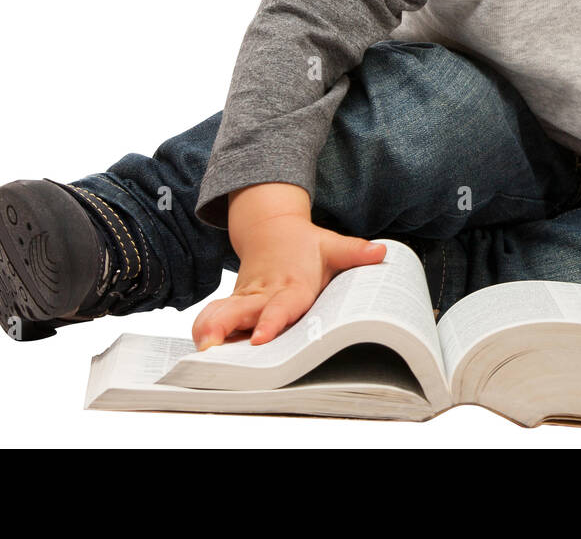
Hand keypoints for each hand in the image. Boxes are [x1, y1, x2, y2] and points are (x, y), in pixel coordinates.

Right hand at [191, 212, 385, 350]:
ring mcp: (246, 300)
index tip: (262, 337)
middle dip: (224, 328)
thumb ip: (354, 252)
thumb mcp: (332, 245)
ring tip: (199, 353)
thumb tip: (381, 252)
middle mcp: (264, 295)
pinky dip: (205, 330)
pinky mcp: (235, 305)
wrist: (271, 228)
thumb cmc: (305, 244)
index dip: (272, 321)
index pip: (281, 306)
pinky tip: (199, 351)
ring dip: (209, 330)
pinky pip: (215, 317)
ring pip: (221, 314)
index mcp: (290, 285)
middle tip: (210, 347)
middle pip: (241, 312)